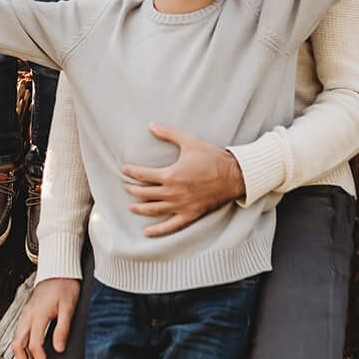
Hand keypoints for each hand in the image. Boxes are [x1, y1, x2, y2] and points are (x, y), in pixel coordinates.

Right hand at [12, 277, 79, 358]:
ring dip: (22, 357)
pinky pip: (20, 334)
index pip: (35, 346)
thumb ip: (63, 329)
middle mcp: (27, 316)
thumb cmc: (66, 286)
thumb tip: (58, 350)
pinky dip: (23, 347)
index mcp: (37, 316)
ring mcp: (25, 314)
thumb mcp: (69, 307)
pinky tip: (31, 353)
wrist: (59, 269)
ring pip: (17, 340)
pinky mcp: (27, 313)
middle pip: (18, 346)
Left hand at [122, 125, 243, 236]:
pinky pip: (171, 226)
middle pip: (145, 193)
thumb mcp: (189, 141)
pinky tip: (147, 232)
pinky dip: (158, 230)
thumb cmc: (212, 157)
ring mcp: (181, 206)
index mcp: (171, 175)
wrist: (234, 175)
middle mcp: (173, 193)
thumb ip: (168, 134)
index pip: (143, 175)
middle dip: (132, 190)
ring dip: (140, 208)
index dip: (131, 172)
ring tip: (131, 206)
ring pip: (154, 210)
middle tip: (125, 187)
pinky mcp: (190, 214)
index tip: (124, 170)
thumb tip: (151, 125)